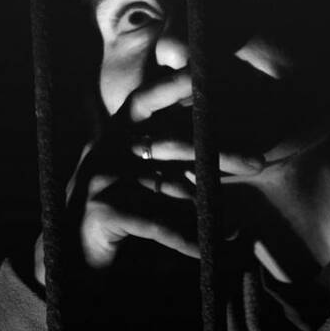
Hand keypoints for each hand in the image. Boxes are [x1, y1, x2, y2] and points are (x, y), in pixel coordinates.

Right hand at [75, 65, 265, 270]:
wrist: (70, 257)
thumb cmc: (113, 213)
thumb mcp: (138, 177)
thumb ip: (167, 156)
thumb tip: (223, 149)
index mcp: (116, 134)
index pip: (147, 100)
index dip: (174, 84)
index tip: (204, 73)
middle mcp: (108, 149)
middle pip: (173, 144)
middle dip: (218, 153)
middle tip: (259, 162)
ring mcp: (102, 178)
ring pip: (170, 186)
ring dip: (209, 205)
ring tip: (237, 226)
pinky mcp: (103, 210)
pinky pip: (157, 223)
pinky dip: (187, 238)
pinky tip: (211, 247)